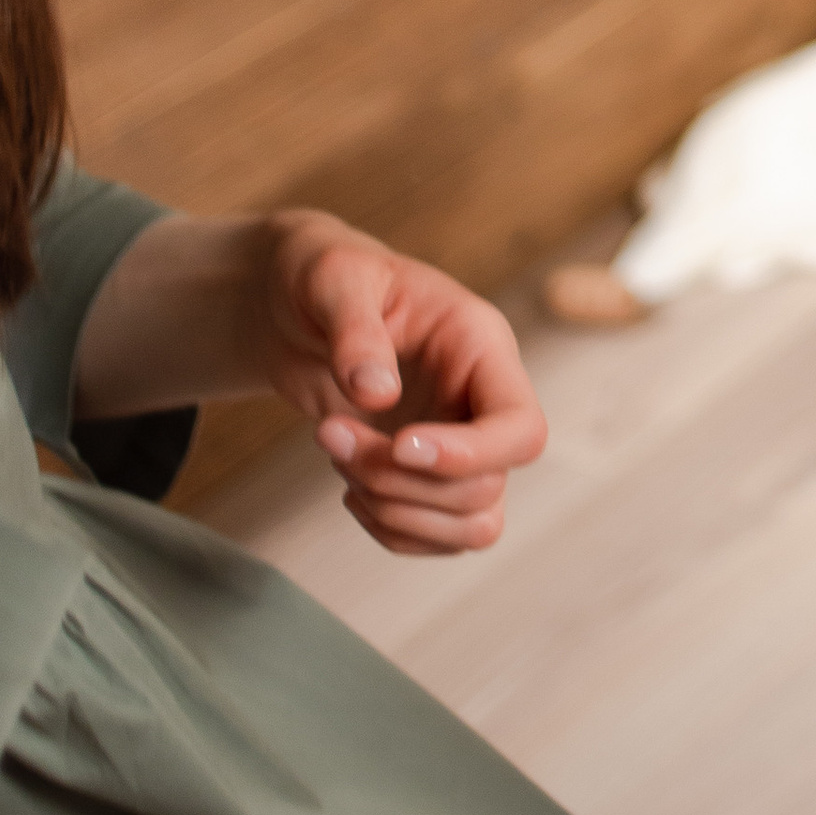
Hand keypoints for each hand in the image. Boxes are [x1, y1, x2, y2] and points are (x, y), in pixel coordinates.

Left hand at [256, 211, 546, 556]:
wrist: (295, 305)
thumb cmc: (322, 277)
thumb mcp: (334, 280)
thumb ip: (355, 331)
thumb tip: (377, 394)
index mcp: (481, 346)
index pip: (520, 427)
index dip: (470, 455)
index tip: (398, 444)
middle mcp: (483, 401)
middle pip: (487, 487)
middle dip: (398, 480)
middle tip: (330, 433)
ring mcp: (462, 444)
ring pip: (472, 524)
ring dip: (393, 509)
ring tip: (337, 451)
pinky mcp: (432, 477)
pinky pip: (437, 537)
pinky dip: (388, 528)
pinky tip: (349, 484)